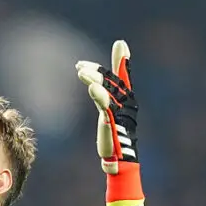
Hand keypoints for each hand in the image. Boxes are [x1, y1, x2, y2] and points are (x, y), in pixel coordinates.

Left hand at [75, 40, 137, 175]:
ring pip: (109, 91)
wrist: (120, 161)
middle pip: (113, 82)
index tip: (121, 43)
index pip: (122, 77)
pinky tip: (91, 86)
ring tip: (80, 71)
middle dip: (97, 71)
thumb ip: (104, 95)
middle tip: (80, 66)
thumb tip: (96, 84)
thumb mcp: (108, 114)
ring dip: (95, 79)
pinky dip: (100, 95)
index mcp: (125, 101)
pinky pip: (107, 107)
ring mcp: (120, 113)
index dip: (122, 60)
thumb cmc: (113, 138)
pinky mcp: (113, 124)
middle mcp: (126, 104)